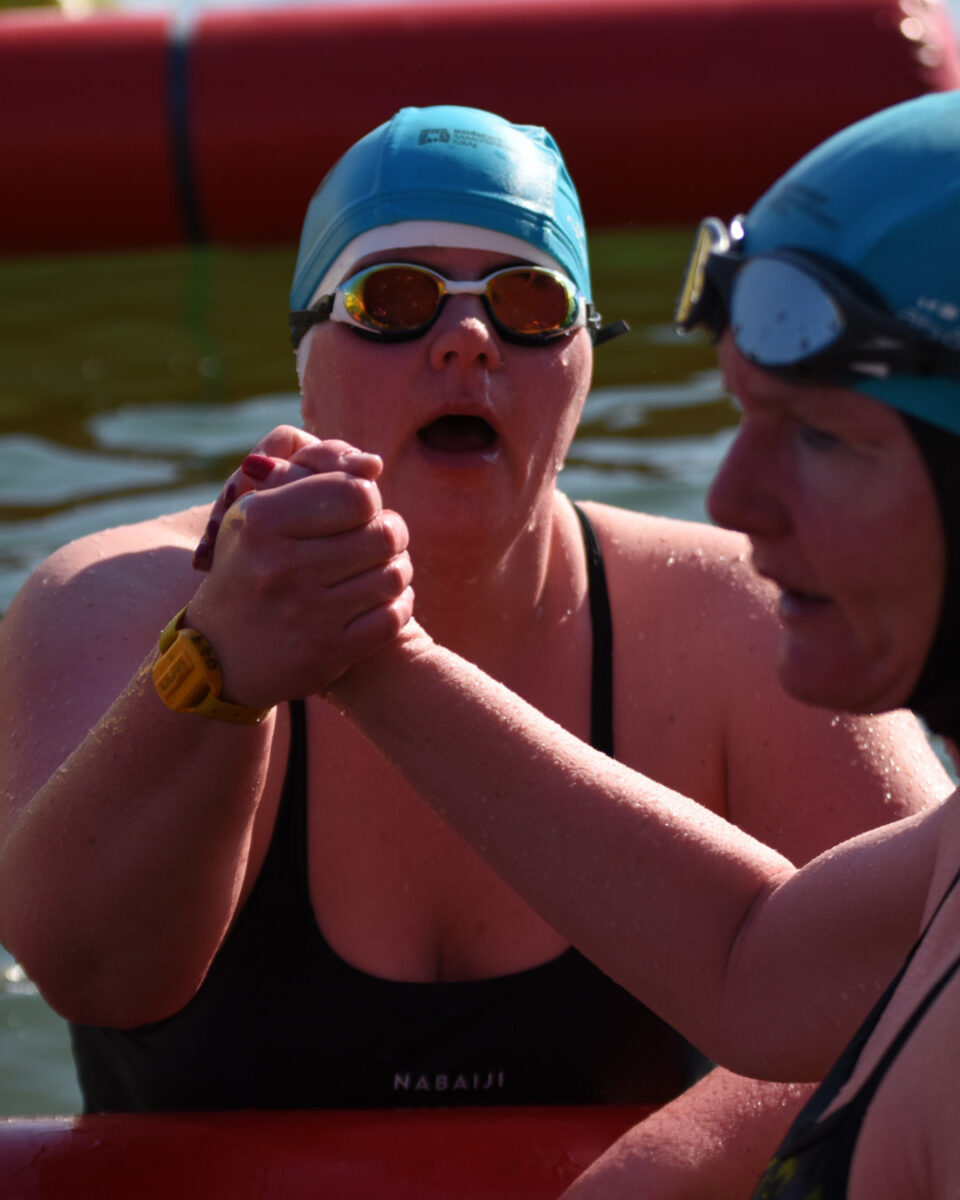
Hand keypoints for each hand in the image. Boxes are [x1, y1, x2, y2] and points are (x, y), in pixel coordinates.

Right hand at [185, 428, 414, 706]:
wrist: (218, 655)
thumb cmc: (247, 567)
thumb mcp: (253, 513)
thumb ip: (306, 475)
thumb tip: (373, 463)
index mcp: (261, 522)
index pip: (356, 493)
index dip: (368, 497)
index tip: (359, 507)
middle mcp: (282, 567)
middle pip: (383, 533)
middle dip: (391, 531)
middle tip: (380, 536)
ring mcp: (307, 614)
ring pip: (394, 574)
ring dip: (397, 567)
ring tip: (381, 566)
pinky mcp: (329, 653)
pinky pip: (393, 617)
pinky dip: (398, 603)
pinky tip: (383, 598)